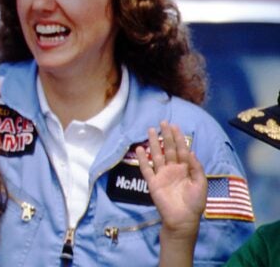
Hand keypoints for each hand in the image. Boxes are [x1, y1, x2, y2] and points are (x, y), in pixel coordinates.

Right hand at [136, 121, 205, 238]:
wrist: (183, 219)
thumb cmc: (195, 203)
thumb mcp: (201, 183)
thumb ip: (196, 167)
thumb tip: (190, 151)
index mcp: (185, 169)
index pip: (181, 150)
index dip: (179, 138)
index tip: (175, 126)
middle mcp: (173, 169)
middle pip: (169, 149)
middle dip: (166, 136)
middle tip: (163, 122)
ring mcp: (162, 175)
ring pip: (157, 155)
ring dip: (154, 143)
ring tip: (150, 130)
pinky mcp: (153, 182)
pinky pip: (146, 169)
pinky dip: (143, 159)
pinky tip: (140, 149)